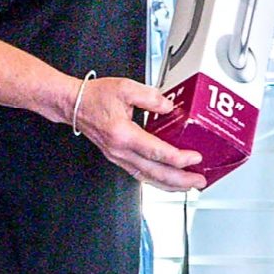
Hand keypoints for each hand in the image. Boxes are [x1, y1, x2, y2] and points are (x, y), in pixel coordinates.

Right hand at [76, 76, 205, 191]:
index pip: (156, 152)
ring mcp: (118, 157)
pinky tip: (168, 181)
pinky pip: (140, 175)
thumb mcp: (125, 87)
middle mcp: (120, 151)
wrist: (74, 105)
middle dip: (180, 180)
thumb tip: (169, 107)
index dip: (178, 158)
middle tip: (198, 181)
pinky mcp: (118, 158)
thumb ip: (150, 97)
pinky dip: (157, 180)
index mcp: (123, 134)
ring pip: (147, 178)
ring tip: (188, 185)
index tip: (194, 157)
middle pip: (155, 173)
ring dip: (170, 185)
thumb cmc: (95, 97)